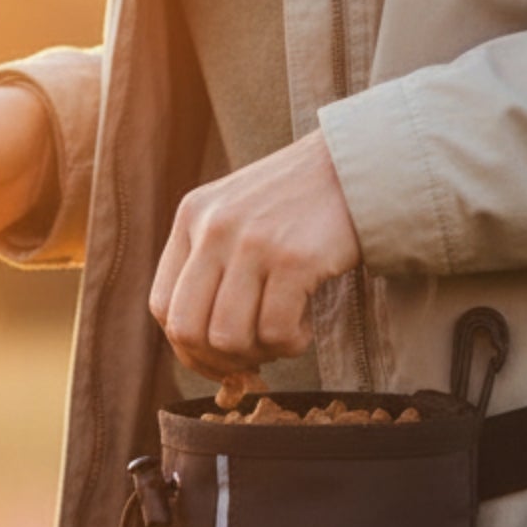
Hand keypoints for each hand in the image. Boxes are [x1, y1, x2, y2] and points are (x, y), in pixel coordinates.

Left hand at [150, 131, 363, 377]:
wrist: (363, 165)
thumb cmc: (299, 204)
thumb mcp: (236, 215)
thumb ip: (209, 265)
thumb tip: (197, 354)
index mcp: (192, 216)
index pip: (163, 307)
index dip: (185, 348)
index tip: (215, 360)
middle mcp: (214, 226)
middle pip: (187, 330)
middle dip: (216, 361)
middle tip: (249, 360)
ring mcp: (253, 242)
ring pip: (228, 338)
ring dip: (258, 354)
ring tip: (282, 337)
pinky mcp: (295, 259)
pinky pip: (274, 333)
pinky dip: (290, 344)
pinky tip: (305, 327)